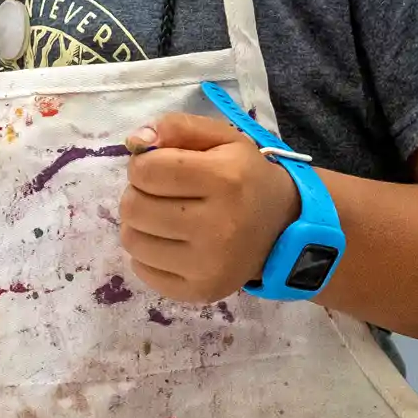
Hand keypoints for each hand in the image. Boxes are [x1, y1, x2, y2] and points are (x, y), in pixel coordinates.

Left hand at [118, 111, 301, 302]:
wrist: (284, 228)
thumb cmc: (247, 178)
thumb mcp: (223, 139)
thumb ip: (178, 127)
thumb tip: (135, 140)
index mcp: (225, 179)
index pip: (146, 171)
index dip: (144, 165)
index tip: (163, 168)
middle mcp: (218, 226)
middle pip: (133, 207)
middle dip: (139, 194)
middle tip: (162, 194)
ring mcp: (209, 265)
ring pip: (133, 240)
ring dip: (140, 224)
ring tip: (164, 217)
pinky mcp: (200, 290)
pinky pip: (142, 270)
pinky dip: (148, 254)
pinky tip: (171, 243)